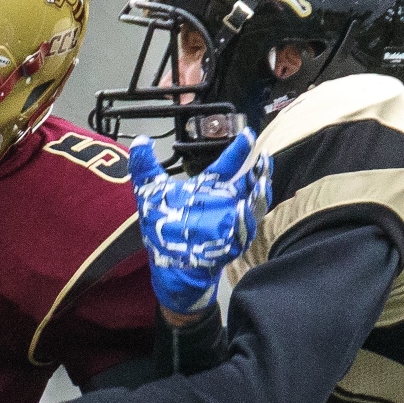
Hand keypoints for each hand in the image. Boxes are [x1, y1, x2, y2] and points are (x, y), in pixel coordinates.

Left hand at [131, 130, 268, 319]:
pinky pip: (241, 235)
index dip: (238, 152)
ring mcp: (227, 225)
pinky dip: (245, 224)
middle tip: (264, 160)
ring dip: (258, 196)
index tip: (248, 135)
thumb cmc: (162, 230)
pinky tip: (245, 212)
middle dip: (258, 173)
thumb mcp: (150, 194)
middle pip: (247, 186)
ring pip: (251, 208)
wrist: (166, 267)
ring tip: (261, 184)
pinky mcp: (227, 246)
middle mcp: (222, 205)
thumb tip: (140, 140)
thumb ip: (145, 166)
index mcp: (207, 190)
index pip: (226, 167)